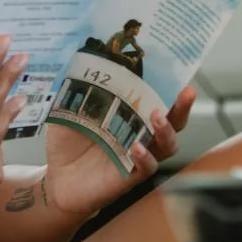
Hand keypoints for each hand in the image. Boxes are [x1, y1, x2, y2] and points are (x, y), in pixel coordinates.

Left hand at [42, 85, 195, 216]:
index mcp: (128, 116)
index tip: (179, 74)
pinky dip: (145, 158)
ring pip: (166, 145)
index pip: (156, 100)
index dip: (170, 88)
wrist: (55, 180)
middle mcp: (139, 135)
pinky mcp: (129, 177)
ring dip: (166, 131)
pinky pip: (146, 168)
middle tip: (187, 92)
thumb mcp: (67, 112)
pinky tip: (137, 147)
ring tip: (158, 117)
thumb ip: (75, 92)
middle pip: (173, 122)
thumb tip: (77, 62)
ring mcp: (136, 157)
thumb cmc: (66, 144)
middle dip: (182, 107)